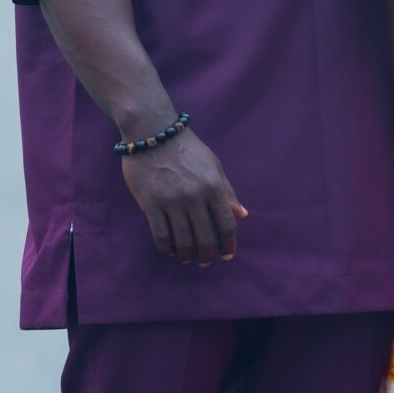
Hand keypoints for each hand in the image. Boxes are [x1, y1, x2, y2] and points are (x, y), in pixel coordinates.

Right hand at [120, 128, 247, 264]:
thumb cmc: (186, 148)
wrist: (152, 131)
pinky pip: (161, 236)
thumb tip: (242, 215)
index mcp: (213, 186)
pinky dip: (167, 249)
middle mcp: (195, 196)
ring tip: (186, 257)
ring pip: (184, 242)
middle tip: (204, 261)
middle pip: (206, 239)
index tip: (226, 255)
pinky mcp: (151, 204)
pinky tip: (169, 250)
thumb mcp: (213, 165)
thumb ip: (227, 191)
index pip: (227, 225)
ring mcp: (172, 201)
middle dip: (207, 255)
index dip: (228, 245)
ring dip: (187, 255)